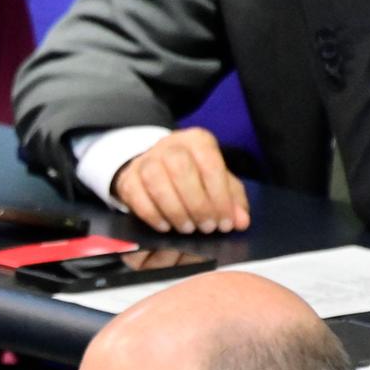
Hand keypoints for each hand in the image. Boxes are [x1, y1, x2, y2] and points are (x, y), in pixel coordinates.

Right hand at [112, 128, 250, 234]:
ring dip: (175, 210)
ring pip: (156, 181)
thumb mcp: (216, 181)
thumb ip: (232, 200)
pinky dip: (152, 215)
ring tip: (187, 228)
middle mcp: (170, 145)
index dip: (219, 197)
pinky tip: (165, 226)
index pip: (210, 165)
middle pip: (181, 170)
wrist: (155, 166)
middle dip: (197, 204)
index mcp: (197, 141)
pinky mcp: (128, 178)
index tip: (224, 222)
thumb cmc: (192, 175)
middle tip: (206, 228)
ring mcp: (145, 160)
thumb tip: (240, 221)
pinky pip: (136, 196)